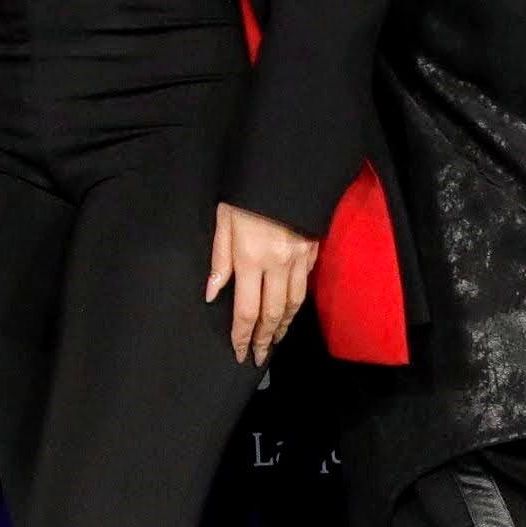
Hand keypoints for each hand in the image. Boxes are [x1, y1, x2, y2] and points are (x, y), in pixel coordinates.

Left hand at [207, 203, 319, 368]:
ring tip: (275, 340)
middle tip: (259, 357)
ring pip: (293, 304)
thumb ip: (219, 260)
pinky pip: (305, 286)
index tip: (239, 353)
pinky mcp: (313, 251)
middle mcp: (277, 264)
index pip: (246, 310)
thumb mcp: (223, 221)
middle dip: (266, 339)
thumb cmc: (245, 194)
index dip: (242, 336)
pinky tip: (290, 311)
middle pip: (273, 314)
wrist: (284, 169)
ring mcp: (299, 259)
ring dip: (283, 326)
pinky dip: (297, 304)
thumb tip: (212, 294)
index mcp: (251, 258)